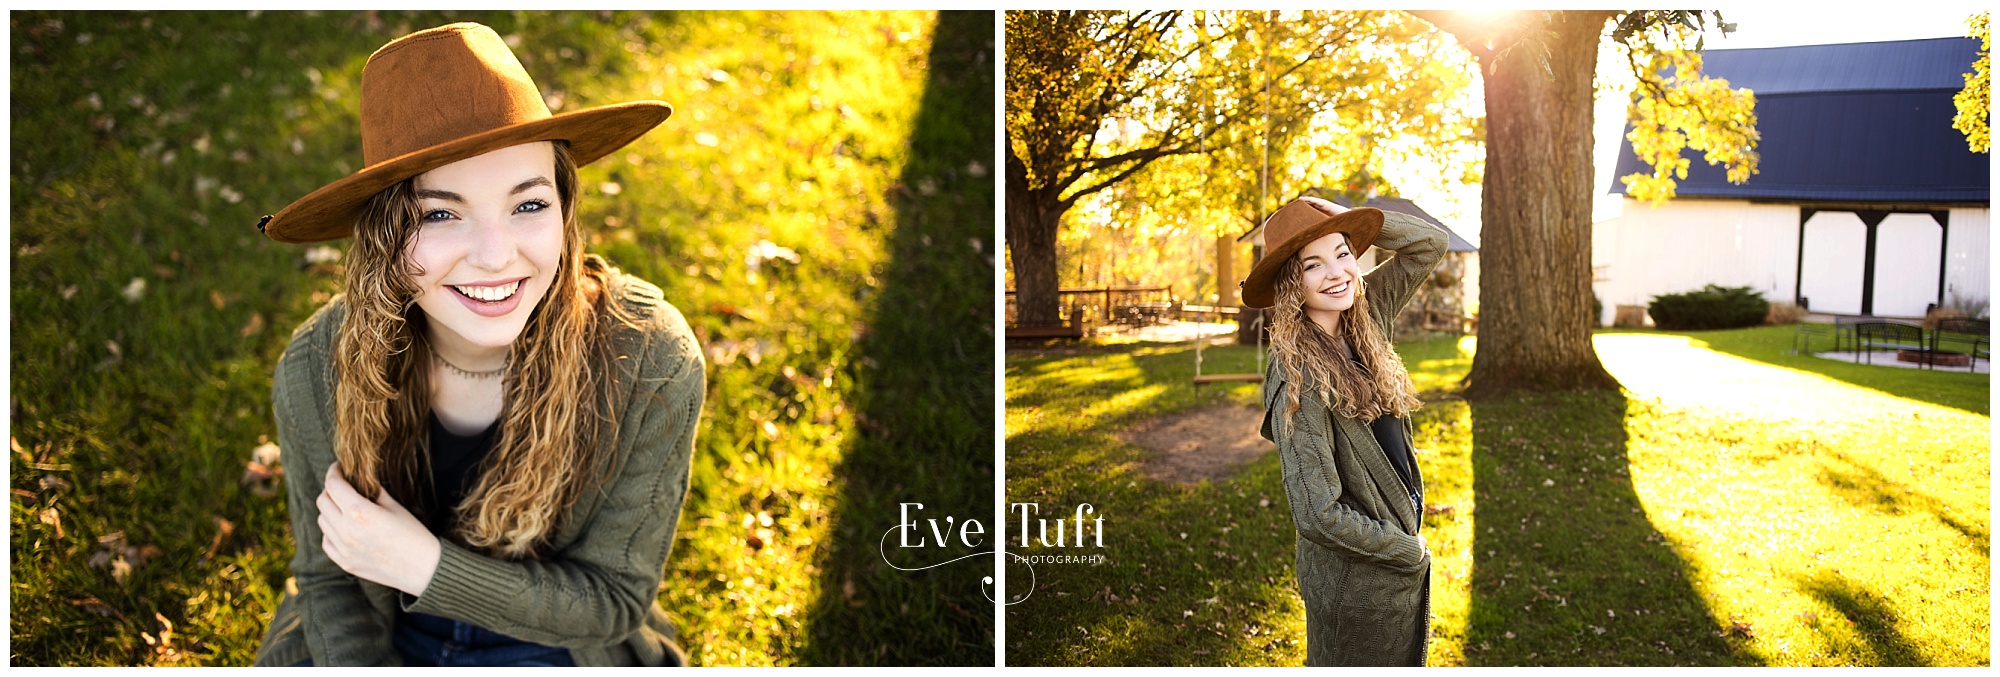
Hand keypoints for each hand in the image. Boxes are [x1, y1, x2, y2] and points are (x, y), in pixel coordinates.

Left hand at [317, 462, 441, 596]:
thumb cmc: (414, 535)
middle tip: (344, 486)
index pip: (333, 485)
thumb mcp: (395, 507)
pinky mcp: (344, 562)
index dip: (333, 472)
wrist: (423, 569)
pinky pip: (326, 541)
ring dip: (330, 510)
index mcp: (360, 513)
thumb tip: (360, 479)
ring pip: (322, 520)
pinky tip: (346, 527)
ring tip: (345, 507)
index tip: (338, 468)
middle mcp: (346, 531)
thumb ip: (374, 491)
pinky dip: (331, 531)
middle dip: (331, 489)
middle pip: (322, 501)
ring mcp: (343, 549)